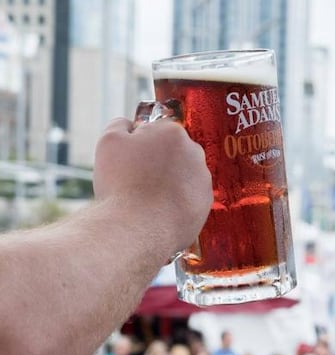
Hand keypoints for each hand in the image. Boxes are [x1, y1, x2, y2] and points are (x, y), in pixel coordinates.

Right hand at [93, 117, 212, 251]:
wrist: (139, 229)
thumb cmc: (122, 183)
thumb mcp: (109, 142)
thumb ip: (120, 125)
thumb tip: (131, 125)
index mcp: (174, 133)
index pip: (154, 133)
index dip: (137, 147)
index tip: (128, 163)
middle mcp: (196, 153)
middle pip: (171, 154)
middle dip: (156, 163)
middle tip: (136, 182)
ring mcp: (204, 179)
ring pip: (181, 177)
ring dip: (167, 184)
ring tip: (146, 200)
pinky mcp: (206, 204)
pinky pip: (187, 198)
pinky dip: (175, 203)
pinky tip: (159, 212)